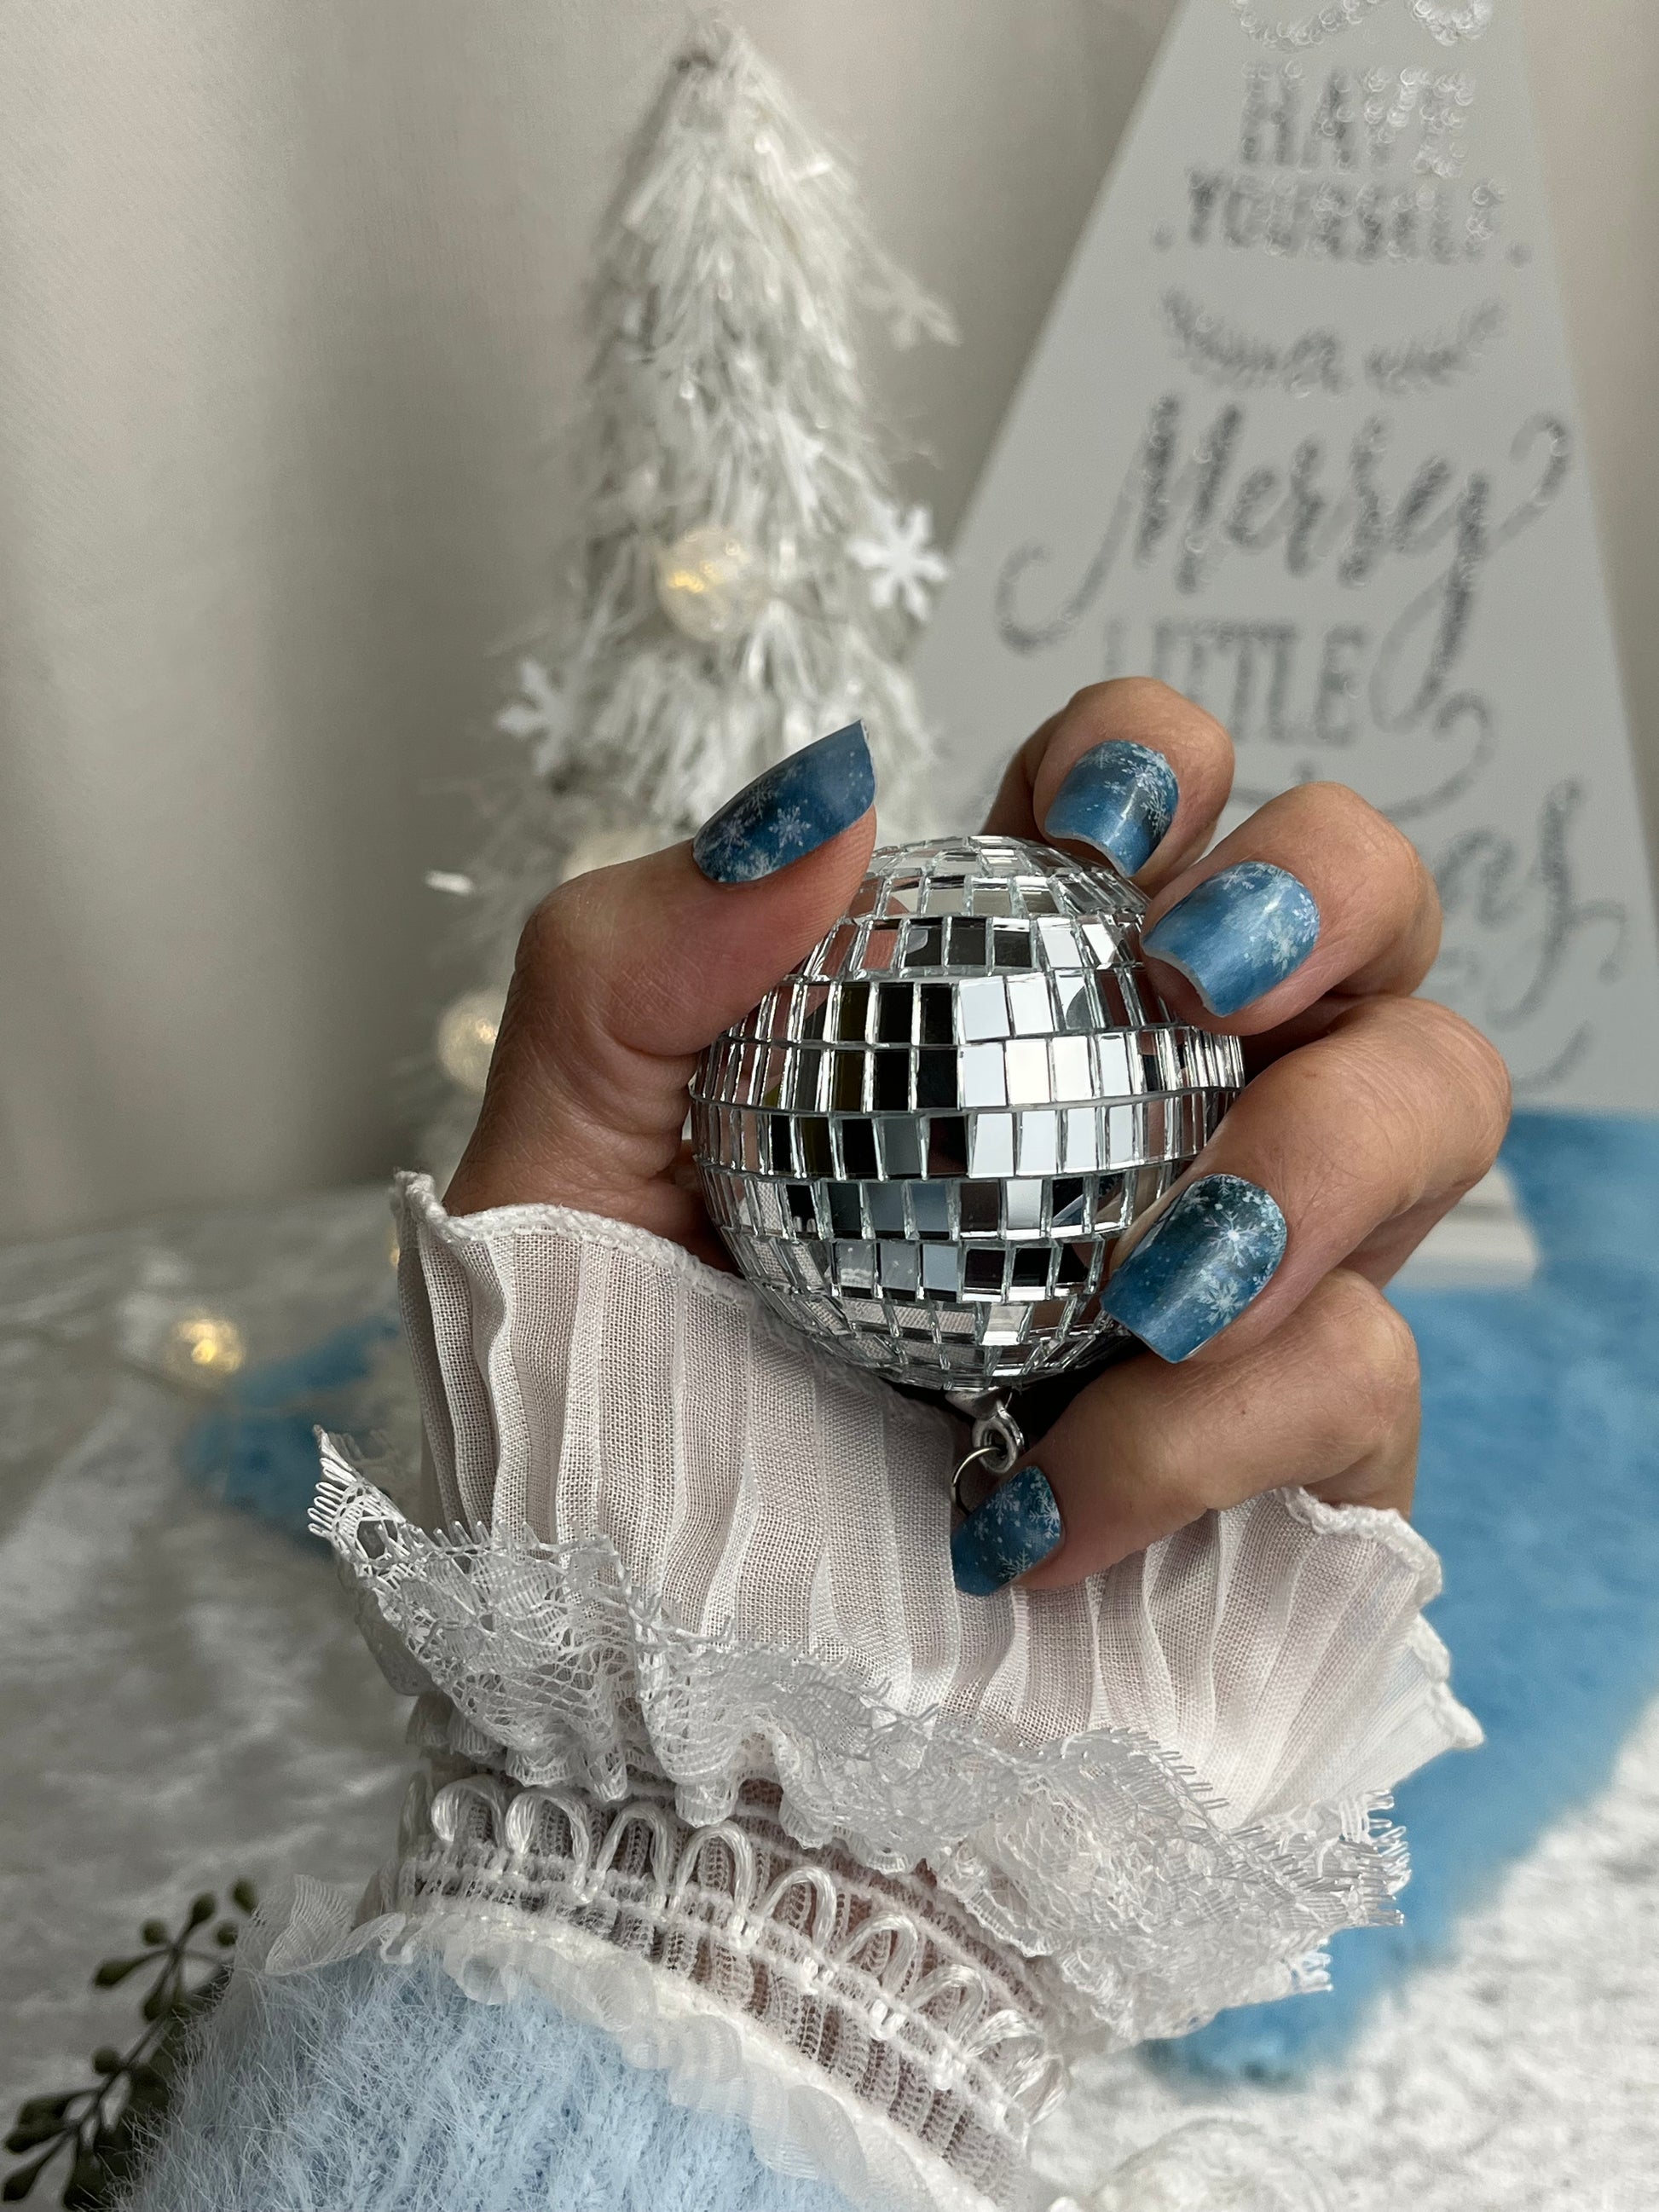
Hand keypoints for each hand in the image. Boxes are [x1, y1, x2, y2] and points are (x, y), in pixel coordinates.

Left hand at [445, 687, 1509, 1593]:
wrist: (671, 1731)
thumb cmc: (608, 1441)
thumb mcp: (560, 1178)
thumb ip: (637, 958)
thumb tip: (831, 791)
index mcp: (988, 1011)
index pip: (1137, 803)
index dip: (1153, 757)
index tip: (1082, 819)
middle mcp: (1145, 1115)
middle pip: (1358, 914)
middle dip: (1334, 893)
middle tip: (1207, 974)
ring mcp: (1246, 1278)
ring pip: (1430, 1106)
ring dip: (1321, 1161)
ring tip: (1152, 1295)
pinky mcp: (1305, 1456)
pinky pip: (1367, 1373)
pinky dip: (1213, 1430)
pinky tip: (1043, 1515)